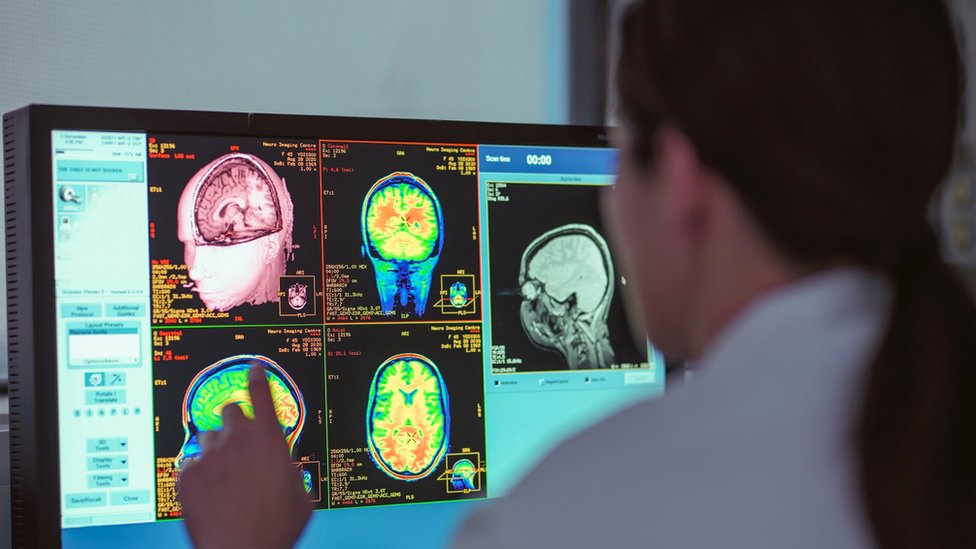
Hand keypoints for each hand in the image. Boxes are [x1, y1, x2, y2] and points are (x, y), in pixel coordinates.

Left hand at [179, 364, 311, 548]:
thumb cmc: (276, 529)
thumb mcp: (301, 497)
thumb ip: (291, 472)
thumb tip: (287, 470)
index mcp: (270, 440)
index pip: (262, 393)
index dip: (258, 377)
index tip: (253, 367)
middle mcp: (238, 440)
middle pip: (230, 410)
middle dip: (235, 422)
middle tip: (239, 444)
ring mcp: (210, 456)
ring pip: (208, 437)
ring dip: (216, 449)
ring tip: (224, 476)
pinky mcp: (188, 475)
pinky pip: (191, 464)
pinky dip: (199, 474)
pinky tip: (210, 493)